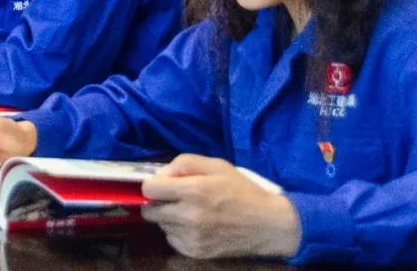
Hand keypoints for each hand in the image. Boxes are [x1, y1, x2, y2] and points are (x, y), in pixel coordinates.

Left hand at [140, 154, 298, 258]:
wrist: (267, 224)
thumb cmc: (241, 190)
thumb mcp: (216, 165)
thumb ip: (184, 163)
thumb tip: (160, 175)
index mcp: (194, 191)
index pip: (149, 189)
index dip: (154, 184)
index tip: (164, 185)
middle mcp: (189, 217)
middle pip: (150, 211)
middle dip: (159, 202)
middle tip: (176, 199)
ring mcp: (192, 237)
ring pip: (161, 225)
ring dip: (169, 218)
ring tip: (190, 212)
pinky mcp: (196, 252)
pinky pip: (172, 240)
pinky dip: (178, 232)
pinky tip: (195, 226)